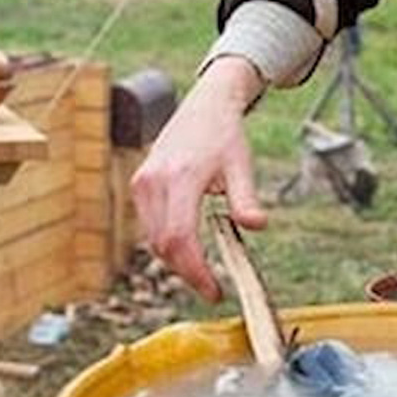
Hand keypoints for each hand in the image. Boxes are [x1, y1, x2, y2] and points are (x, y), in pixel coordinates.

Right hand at [130, 57, 267, 300]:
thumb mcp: (242, 164)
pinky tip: (189, 249)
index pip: (180, 238)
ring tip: (203, 272)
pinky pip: (150, 227)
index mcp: (181, 177)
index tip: (214, 291)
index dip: (195, 271)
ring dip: (177, 261)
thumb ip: (246, 197)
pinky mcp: (139, 185)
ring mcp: (142, 183)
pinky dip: (168, 243)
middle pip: (164, 245)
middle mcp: (154, 181)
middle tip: (212, 289)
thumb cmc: (225, 134)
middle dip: (187, 272)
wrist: (204, 105)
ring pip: (153, 240)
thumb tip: (257, 226)